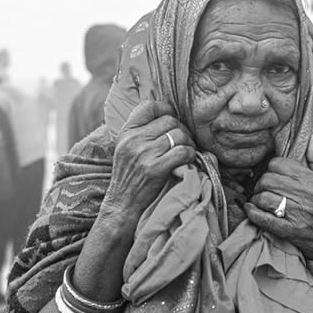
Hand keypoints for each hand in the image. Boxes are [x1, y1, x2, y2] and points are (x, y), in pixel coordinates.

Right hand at [100, 100, 195, 224]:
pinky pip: (183, 152)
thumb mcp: (126, 149)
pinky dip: (190, 155)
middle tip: (183, 142)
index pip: (149, 106)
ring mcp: (144, 154)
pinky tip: (187, 162)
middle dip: (182, 130)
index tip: (171, 121)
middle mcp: (133, 140)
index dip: (165, 109)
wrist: (122, 206)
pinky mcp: (155, 169)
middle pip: (169, 120)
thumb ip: (141, 132)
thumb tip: (168, 115)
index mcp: (126, 132)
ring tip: (186, 152)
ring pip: (179, 135)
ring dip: (188, 143)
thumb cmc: (129, 177)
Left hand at [245, 136, 312, 267]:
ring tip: (259, 203)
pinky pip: (264, 218)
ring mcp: (297, 213)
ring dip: (257, 200)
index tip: (272, 177)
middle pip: (267, 180)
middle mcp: (305, 194)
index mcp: (312, 180)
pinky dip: (253, 214)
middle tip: (263, 191)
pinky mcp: (291, 231)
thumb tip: (312, 139)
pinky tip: (251, 210)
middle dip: (261, 185)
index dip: (271, 169)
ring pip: (263, 198)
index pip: (278, 164)